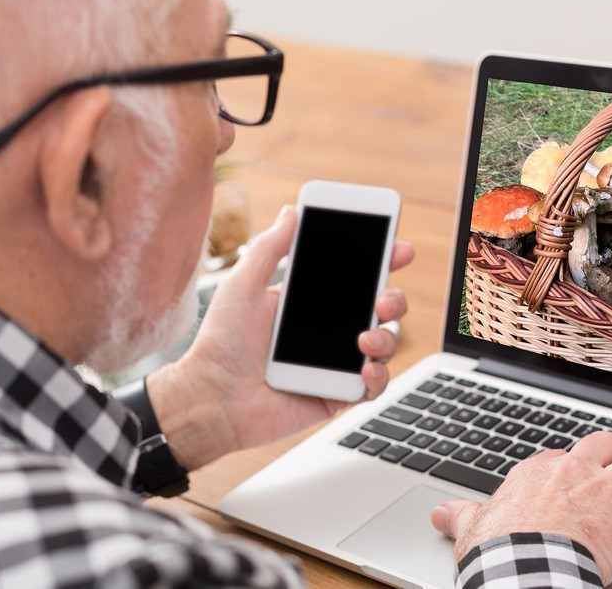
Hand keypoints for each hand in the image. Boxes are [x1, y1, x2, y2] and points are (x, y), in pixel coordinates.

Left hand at [145, 205, 414, 469]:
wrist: (212, 398)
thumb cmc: (220, 343)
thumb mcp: (241, 285)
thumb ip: (268, 248)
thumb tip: (292, 211)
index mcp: (309, 301)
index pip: (356, 276)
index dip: (383, 261)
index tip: (399, 248)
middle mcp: (327, 330)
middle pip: (380, 308)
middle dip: (394, 298)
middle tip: (382, 299)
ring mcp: (335, 363)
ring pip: (384, 345)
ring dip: (386, 338)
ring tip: (363, 340)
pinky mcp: (337, 394)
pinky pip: (374, 385)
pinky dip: (378, 377)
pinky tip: (364, 369)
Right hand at [431, 431, 611, 584]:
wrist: (524, 569)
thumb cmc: (498, 551)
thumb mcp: (472, 529)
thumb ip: (460, 517)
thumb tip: (440, 513)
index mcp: (537, 471)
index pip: (563, 456)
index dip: (576, 464)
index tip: (581, 473)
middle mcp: (576, 470)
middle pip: (608, 445)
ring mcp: (608, 490)